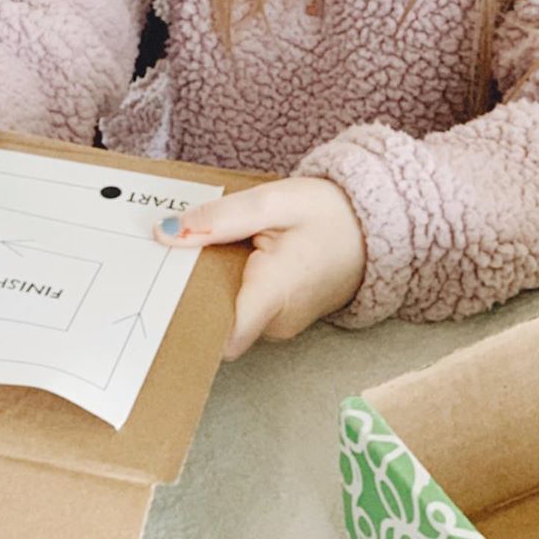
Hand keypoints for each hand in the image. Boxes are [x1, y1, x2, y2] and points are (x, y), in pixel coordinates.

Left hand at [153, 176, 367, 359]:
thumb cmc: (330, 214)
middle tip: (176, 251)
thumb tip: (164, 233)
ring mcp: (282, 323)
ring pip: (229, 313)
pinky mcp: (283, 316)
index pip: (217, 337)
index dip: (186, 318)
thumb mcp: (271, 202)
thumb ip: (218, 220)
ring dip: (214, 283)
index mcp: (273, 295)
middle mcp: (277, 322)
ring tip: (209, 245)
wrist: (378, 226)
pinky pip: (246, 307)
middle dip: (194, 289)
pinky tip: (234, 253)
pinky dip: (234, 283)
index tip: (160, 290)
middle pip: (216, 320)